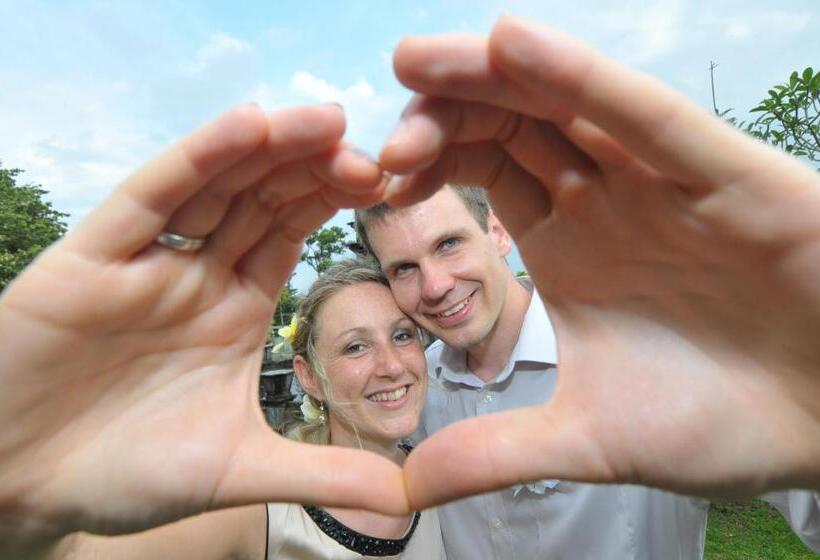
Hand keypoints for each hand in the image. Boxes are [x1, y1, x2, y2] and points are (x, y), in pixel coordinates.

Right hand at [0, 104, 406, 543]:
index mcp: (235, 309)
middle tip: (371, 147)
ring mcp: (147, 262)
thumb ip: (319, 472)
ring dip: (269, 149)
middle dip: (314, 170)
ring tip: (326, 120)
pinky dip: (196, 160)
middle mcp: (197, 276)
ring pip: (215, 186)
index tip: (386, 180)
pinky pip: (149, 199)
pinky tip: (245, 126)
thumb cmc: (124, 475)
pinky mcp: (91, 259)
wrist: (22, 487)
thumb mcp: (238, 470)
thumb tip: (405, 498)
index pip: (290, 236)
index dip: (333, 204)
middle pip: (263, 201)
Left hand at [381, 16, 819, 507]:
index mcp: (568, 243)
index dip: (426, 165)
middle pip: (510, 127)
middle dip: (442, 116)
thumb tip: (406, 489)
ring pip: (564, 103)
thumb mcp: (589, 437)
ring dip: (489, 76)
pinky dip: (580, 80)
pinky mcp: (724, 174)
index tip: (372, 181)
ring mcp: (661, 179)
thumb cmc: (726, 418)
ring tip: (414, 60)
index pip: (482, 172)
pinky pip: (643, 116)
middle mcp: (607, 197)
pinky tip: (511, 44)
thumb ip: (497, 452)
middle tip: (379, 132)